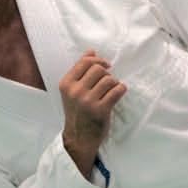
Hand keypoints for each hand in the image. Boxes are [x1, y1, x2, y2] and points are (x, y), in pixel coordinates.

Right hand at [60, 51, 125, 178]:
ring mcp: (87, 101)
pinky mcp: (100, 110)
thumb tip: (91, 51)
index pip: (85, 62)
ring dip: (114, 83)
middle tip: (107, 82)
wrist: (79, 137)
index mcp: (66, 84)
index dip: (98, 60)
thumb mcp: (72, 90)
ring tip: (111, 90)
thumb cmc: (77, 111)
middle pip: (99, 69)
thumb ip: (80, 70)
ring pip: (109, 79)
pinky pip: (117, 90)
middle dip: (106, 73)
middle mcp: (75, 91)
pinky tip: (118, 93)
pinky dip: (121, 90)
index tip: (106, 65)